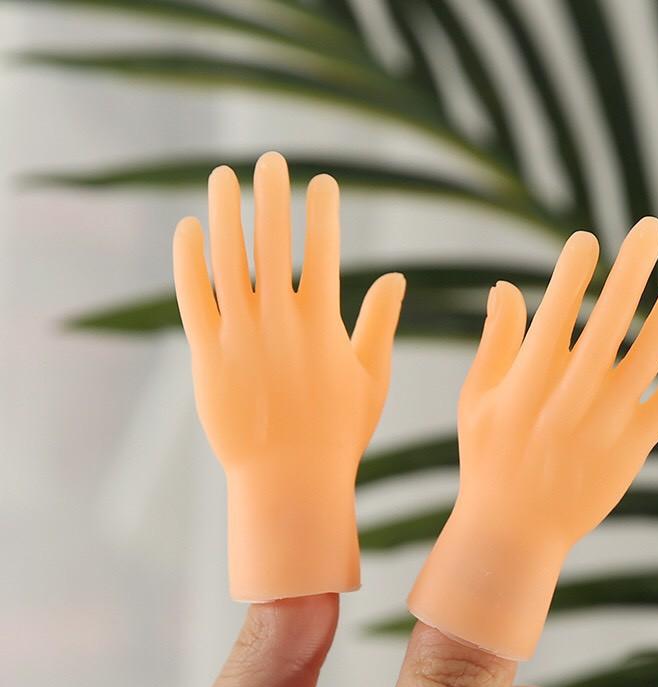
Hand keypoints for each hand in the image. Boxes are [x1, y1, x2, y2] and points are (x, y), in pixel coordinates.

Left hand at [173, 152, 405, 599]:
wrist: (289, 481)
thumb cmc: (339, 434)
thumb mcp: (372, 378)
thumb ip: (381, 323)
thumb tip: (395, 278)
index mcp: (324, 322)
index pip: (324, 248)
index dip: (323, 209)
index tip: (320, 182)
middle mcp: (280, 319)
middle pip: (274, 239)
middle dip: (273, 193)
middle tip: (270, 160)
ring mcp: (239, 334)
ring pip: (227, 256)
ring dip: (225, 211)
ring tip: (223, 175)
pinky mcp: (205, 353)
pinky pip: (192, 294)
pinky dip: (188, 257)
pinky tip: (188, 228)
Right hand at [409, 218, 657, 659]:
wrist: (515, 529)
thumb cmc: (488, 458)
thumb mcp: (476, 399)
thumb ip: (495, 342)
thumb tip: (507, 287)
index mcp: (528, 379)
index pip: (556, 309)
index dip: (574, 270)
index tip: (587, 239)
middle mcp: (572, 393)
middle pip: (610, 319)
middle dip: (632, 268)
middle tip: (651, 227)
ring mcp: (606, 421)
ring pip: (650, 354)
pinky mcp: (632, 447)